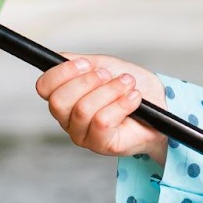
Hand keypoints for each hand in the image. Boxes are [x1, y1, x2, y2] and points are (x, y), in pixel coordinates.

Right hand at [35, 54, 167, 163]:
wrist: (158, 104)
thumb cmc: (129, 86)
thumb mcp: (104, 65)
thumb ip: (80, 62)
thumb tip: (62, 58)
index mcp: (65, 97)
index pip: (44, 87)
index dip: (62, 72)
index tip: (86, 63)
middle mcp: (68, 119)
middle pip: (58, 101)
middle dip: (87, 82)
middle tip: (108, 75)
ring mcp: (83, 135)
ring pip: (83, 110)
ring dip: (110, 91)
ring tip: (127, 84)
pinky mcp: (102, 145)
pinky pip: (102, 122)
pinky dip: (122, 104)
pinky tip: (133, 98)